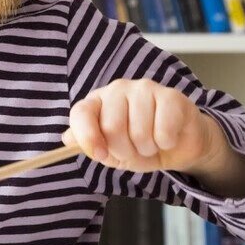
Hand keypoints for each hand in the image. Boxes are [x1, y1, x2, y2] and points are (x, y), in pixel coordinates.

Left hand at [62, 79, 218, 173]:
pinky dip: (166, 143)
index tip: (100, 155)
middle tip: (135, 150)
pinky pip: (163, 131)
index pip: (81, 113)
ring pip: (139, 131)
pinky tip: (168, 137)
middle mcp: (117, 90)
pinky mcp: (170, 96)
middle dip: (125, 150)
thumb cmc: (139, 146)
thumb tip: (67, 139)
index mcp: (97, 102)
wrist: (177, 146)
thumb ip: (87, 144)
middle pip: (112, 127)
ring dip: (147, 148)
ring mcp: (144, 89)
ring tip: (152, 143)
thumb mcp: (109, 151)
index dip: (87, 137)